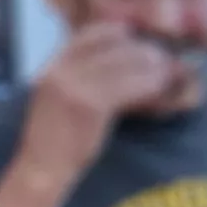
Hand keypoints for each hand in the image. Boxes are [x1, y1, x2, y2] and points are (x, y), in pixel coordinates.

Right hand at [16, 24, 176, 182]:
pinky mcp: (91, 105)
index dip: (117, 34)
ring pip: (125, 64)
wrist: (39, 171)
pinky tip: (161, 90)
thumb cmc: (53, 143)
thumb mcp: (58, 101)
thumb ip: (78, 80)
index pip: (90, 34)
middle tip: (161, 60)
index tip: (135, 41)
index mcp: (52, 68)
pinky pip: (130, 86)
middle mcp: (61, 72)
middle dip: (141, 51)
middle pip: (112, 47)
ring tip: (167, 74)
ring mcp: (75, 87)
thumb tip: (116, 69)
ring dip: (151, 67)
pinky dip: (150, 86)